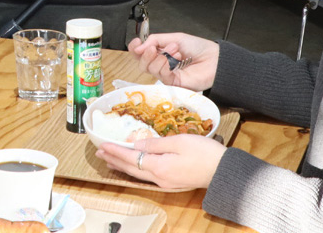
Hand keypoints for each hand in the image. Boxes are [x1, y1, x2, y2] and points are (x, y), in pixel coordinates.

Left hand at [97, 134, 226, 190]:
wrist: (223, 171)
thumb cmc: (204, 153)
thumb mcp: (179, 142)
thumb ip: (155, 143)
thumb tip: (136, 144)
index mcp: (159, 166)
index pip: (131, 157)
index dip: (115, 151)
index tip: (102, 145)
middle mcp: (159, 178)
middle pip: (131, 168)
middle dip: (114, 159)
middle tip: (99, 152)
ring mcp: (165, 182)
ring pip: (138, 173)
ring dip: (122, 166)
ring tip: (109, 160)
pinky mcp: (171, 181)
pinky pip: (147, 176)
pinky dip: (135, 169)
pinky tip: (132, 167)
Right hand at [127, 33, 218, 90]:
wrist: (214, 58)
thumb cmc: (199, 48)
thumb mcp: (175, 37)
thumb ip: (156, 40)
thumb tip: (139, 47)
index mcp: (160, 52)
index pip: (140, 53)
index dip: (135, 48)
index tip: (137, 43)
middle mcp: (161, 65)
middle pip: (142, 63)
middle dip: (146, 54)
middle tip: (154, 47)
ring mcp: (167, 75)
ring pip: (150, 69)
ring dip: (160, 57)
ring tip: (175, 50)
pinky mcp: (173, 84)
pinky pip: (161, 75)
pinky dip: (166, 65)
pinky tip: (176, 58)